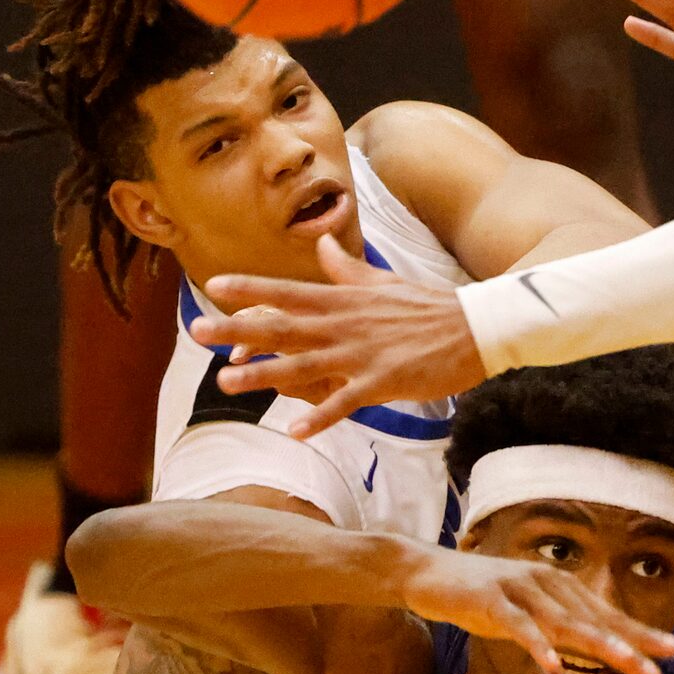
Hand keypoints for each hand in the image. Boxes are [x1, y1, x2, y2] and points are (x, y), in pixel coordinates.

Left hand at [189, 236, 485, 436]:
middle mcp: (344, 324)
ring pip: (304, 365)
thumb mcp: (383, 282)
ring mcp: (363, 353)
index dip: (250, 290)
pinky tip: (294, 430)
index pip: (287, 291)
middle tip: (197, 332)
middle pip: (282, 326)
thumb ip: (345, 268)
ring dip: (264, 373)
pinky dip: (320, 416)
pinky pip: (345, 401)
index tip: (214, 286)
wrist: (476, 327)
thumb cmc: (429, 306)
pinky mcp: (384, 381)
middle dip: (237, 329)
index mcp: (343, 300)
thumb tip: (320, 243)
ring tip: (227, 381)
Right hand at [401, 551, 673, 673]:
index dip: (640, 634)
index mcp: (559, 588)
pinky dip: (536, 644)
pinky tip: (554, 665)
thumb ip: (558, 626)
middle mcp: (546, 585)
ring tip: (628, 664)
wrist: (427, 572)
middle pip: (595, 620)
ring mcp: (519, 591)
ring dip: (598, 644)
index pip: (607, 615)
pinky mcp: (489, 602)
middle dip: (632, 644)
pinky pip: (517, 626)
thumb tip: (595, 645)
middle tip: (663, 667)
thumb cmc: (482, 596)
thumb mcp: (527, 611)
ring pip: (565, 622)